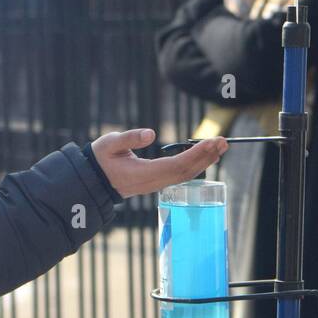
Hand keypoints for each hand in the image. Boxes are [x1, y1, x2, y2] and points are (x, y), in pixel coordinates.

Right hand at [91, 129, 226, 198]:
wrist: (94, 181)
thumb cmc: (100, 160)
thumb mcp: (109, 144)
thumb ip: (128, 138)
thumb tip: (150, 133)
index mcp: (143, 174)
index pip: (176, 164)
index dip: (196, 154)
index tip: (211, 141)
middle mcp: (153, 182)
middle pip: (186, 172)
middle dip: (206, 156)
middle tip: (224, 141)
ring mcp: (156, 184)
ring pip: (186, 175)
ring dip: (204, 161)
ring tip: (220, 147)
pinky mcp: (157, 182)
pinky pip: (181, 175)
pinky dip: (196, 165)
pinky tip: (205, 156)